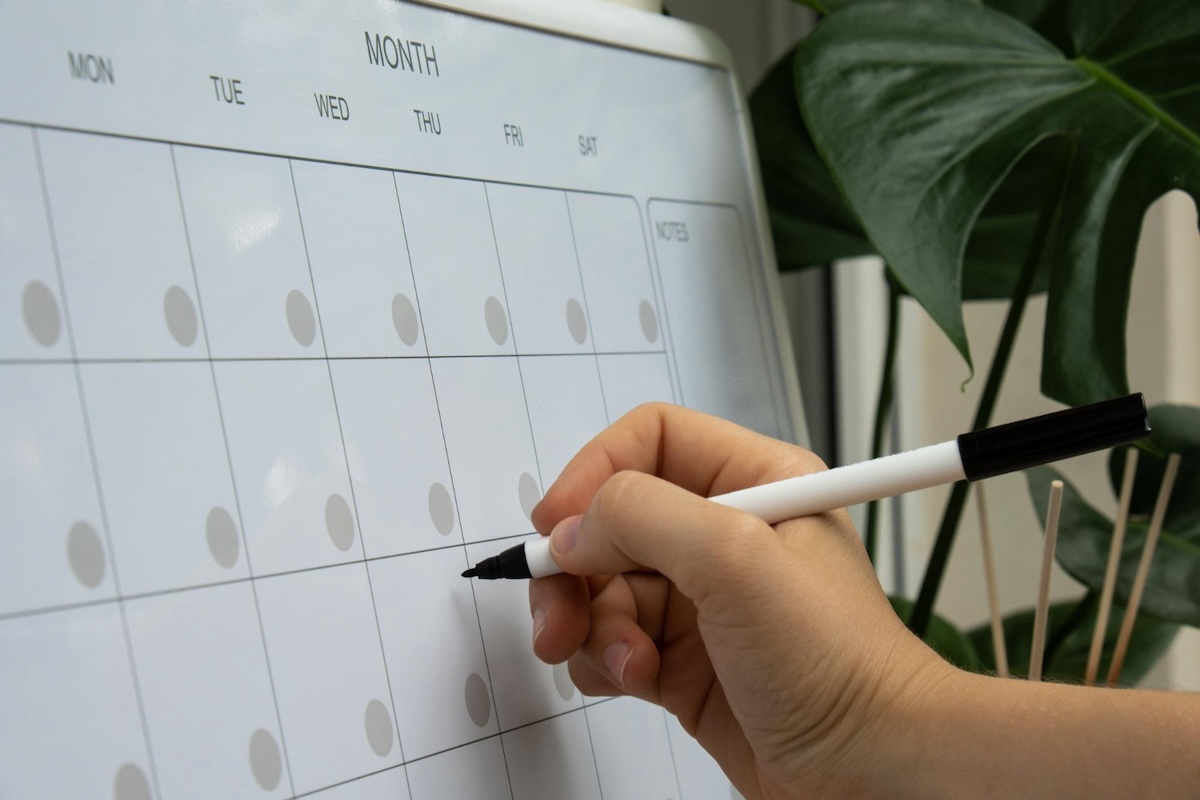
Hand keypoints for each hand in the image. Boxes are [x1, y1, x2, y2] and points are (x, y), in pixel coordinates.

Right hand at [528, 404, 950, 798]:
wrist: (869, 767)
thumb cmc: (837, 661)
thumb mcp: (737, 559)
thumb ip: (643, 517)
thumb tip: (574, 527)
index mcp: (753, 480)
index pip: (650, 441)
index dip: (595, 472)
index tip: (558, 524)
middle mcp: (722, 531)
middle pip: (610, 519)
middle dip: (575, 566)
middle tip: (558, 611)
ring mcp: (700, 597)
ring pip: (601, 586)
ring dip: (592, 624)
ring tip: (626, 661)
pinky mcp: (681, 656)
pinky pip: (610, 640)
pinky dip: (605, 661)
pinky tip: (637, 681)